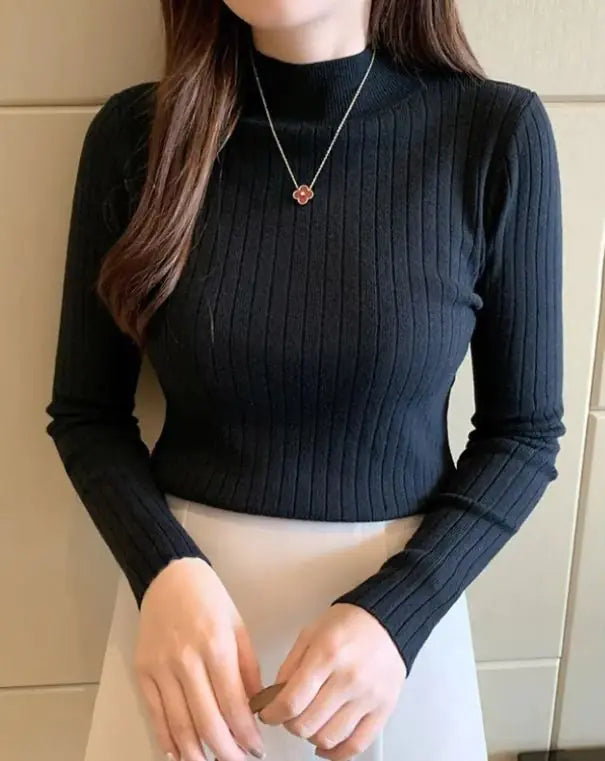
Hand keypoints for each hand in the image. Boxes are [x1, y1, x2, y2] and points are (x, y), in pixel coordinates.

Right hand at [133, 558, 264, 760]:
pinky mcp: (143, 671)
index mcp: (217, 646)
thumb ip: (248, 669)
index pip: (233, 705)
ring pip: (179, 725)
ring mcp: (161, 668)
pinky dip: (167, 740)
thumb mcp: (238, 627)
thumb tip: (255, 708)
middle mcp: (187, 660)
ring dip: (197, 754)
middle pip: (207, 722)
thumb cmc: (210, 599)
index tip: (256, 749)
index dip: (246, 735)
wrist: (170, 577)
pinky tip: (180, 754)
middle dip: (225, 752)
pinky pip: (155, 715)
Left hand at [259, 603, 405, 760]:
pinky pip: (356, 745)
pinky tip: (326, 744)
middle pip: (307, 724)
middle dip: (290, 724)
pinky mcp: (383, 709)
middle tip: (289, 714)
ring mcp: (368, 697)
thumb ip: (290, 666)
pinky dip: (336, 753)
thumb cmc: (348, 624)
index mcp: (327, 654)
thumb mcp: (310, 633)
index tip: (268, 714)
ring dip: (311, 736)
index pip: (291, 701)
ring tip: (310, 722)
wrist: (386, 621)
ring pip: (329, 738)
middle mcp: (349, 678)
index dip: (272, 714)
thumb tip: (274, 698)